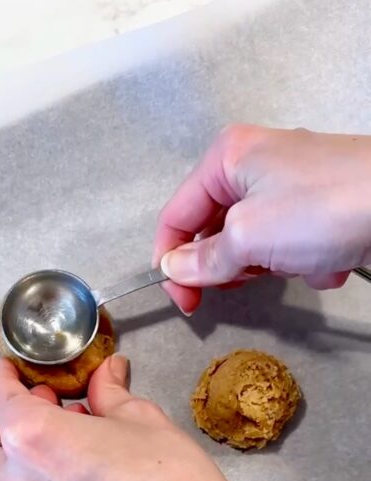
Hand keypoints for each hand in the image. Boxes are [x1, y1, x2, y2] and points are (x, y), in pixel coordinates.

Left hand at [0, 355, 245, 480]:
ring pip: (4, 473)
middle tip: (50, 401)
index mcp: (32, 436)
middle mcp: (16, 479)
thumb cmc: (168, 479)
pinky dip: (36, 478)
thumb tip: (106, 372)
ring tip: (70, 436)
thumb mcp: (140, 418)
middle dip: (12, 415)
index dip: (5, 377)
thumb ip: (109, 393)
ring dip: (23, 450)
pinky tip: (76, 469)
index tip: (15, 369)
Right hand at [154, 125, 370, 310]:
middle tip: (245, 281)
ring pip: (254, 244)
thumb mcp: (248, 238)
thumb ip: (204, 260)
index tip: (184, 301)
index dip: (172, 262)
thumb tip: (175, 269)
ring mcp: (289, 186)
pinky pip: (291, 246)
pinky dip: (305, 263)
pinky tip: (327, 260)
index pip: (176, 216)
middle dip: (232, 265)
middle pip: (213, 232)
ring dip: (273, 265)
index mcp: (227, 159)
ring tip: (297, 261)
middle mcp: (254, 165)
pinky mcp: (318, 207)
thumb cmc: (324, 207)